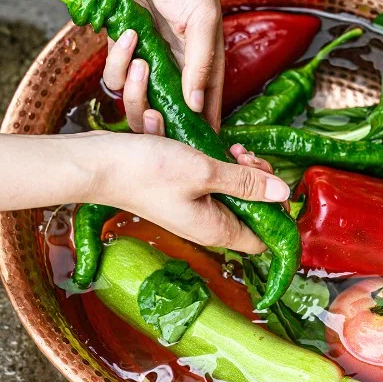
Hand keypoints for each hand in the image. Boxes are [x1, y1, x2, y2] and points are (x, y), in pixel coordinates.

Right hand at [90, 133, 288, 253]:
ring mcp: (191, 207)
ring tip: (231, 147)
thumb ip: (244, 182)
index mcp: (215, 229)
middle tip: (246, 157)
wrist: (98, 164)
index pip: (262, 239)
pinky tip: (206, 142)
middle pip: (249, 210)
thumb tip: (283, 192)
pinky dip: (214, 161)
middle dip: (257, 182)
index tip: (269, 182)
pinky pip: (208, 179)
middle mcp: (205, 223)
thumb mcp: (203, 171)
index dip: (274, 212)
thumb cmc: (147, 171)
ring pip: (230, 191)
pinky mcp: (179, 190)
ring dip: (237, 167)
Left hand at [100, 0, 223, 128]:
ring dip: (133, 82)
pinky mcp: (122, 51)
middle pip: (166, 113)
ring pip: (136, 99)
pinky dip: (116, 58)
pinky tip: (125, 32)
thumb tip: (196, 106)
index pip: (205, 109)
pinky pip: (115, 75)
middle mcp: (177, 68)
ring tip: (138, 53)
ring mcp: (148, 61)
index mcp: (205, 63)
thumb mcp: (202, 18)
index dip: (199, 132)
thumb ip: (201, 64)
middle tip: (151, 109)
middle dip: (155, 116)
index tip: (190, 150)